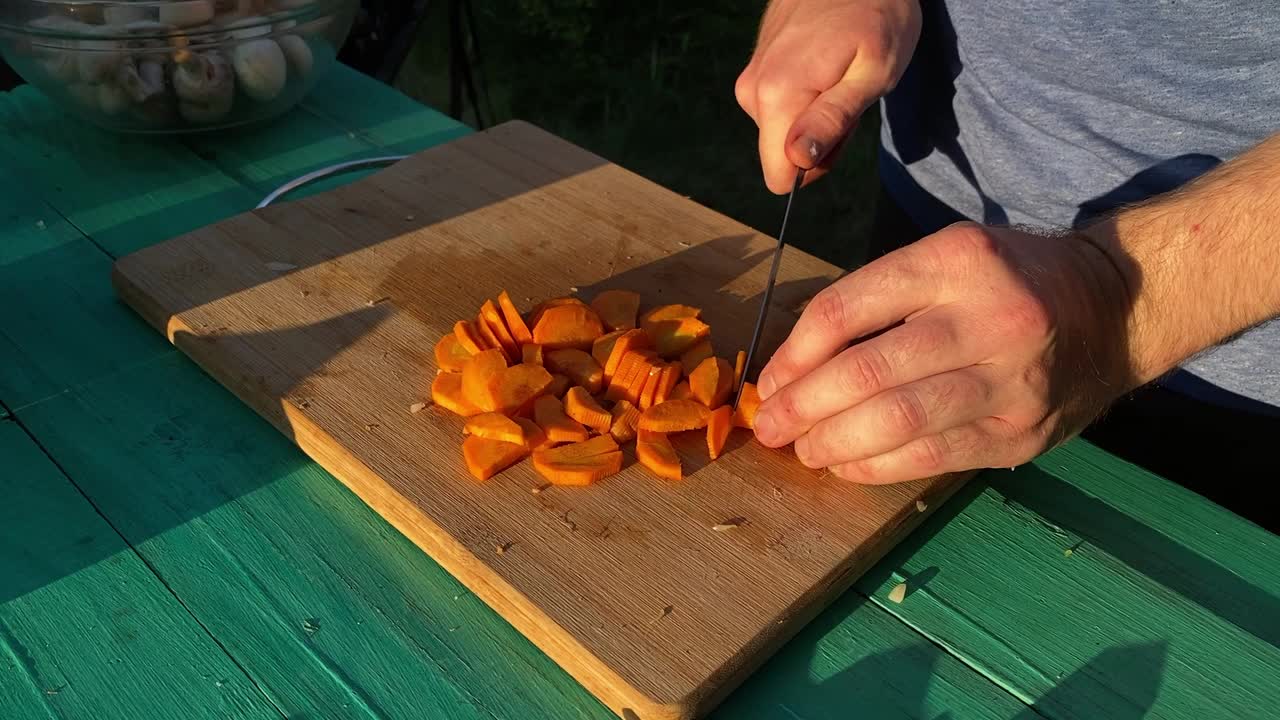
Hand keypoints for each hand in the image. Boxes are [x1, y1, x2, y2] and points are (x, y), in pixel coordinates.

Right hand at [735, 0, 920, 192]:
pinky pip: (776, 105)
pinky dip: (805, 94)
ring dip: (814, 115)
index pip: (779, 176)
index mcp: (778, 96)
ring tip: (839, 74)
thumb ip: (833, 121)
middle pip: (781, 153)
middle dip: (818, 138)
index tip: (843, 131)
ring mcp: (751, 76)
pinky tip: (825, 63)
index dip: (817, 164)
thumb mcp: (873, 75)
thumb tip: (798, 160)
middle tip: (849, 96)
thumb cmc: (879, 16)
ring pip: (780, 130)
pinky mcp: (756, 66)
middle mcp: (752, 90)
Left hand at [752, 222, 1136, 482]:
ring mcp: (1012, 380)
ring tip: (804, 449)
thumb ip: (877, 302)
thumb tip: (793, 368)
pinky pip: (932, 458)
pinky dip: (876, 467)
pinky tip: (847, 465)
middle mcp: (989, 317)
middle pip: (865, 373)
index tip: (769, 380)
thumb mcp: (947, 259)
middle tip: (770, 426)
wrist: (1118, 308)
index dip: (794, 354)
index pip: (846, 310)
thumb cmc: (1009, 281)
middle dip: (802, 406)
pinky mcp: (1022, 432)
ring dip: (833, 443)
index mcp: (955, 261)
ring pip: (898, 422)